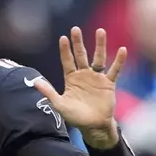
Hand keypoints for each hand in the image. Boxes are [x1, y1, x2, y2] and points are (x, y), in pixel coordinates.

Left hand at [34, 27, 127, 147]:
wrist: (93, 126)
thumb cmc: (75, 116)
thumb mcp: (59, 104)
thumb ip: (48, 92)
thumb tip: (34, 82)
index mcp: (71, 78)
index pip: (67, 60)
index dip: (65, 50)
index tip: (63, 37)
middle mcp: (83, 75)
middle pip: (81, 55)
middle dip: (78, 42)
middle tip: (76, 28)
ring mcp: (96, 78)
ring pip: (98, 58)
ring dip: (99, 45)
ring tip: (100, 31)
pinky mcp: (108, 84)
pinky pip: (114, 70)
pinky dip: (118, 61)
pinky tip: (122, 50)